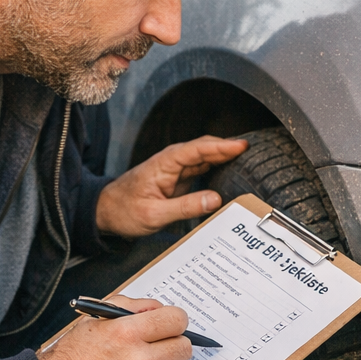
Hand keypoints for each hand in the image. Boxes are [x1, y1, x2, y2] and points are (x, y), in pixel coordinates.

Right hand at [38, 295, 191, 359]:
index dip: (175, 319)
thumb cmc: (72, 356)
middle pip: (185, 347)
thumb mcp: (95, 318)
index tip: (170, 323)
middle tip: (161, 343)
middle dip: (175, 341)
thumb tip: (158, 309)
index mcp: (127, 333)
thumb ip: (131, 306)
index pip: (177, 320)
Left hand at [96, 135, 247, 238]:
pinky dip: (218, 165)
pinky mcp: (178, 178)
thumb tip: (215, 199)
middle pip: (206, 148)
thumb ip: (185, 207)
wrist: (105, 211)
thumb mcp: (154, 214)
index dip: (222, 146)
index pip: (199, 149)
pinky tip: (231, 169)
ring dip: (225, 155)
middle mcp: (172, 161)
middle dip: (229, 146)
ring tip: (249, 158)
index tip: (243, 145)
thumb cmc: (124, 211)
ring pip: (206, 156)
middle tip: (254, 150)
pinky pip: (202, 167)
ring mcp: (176, 168)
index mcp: (166, 163)